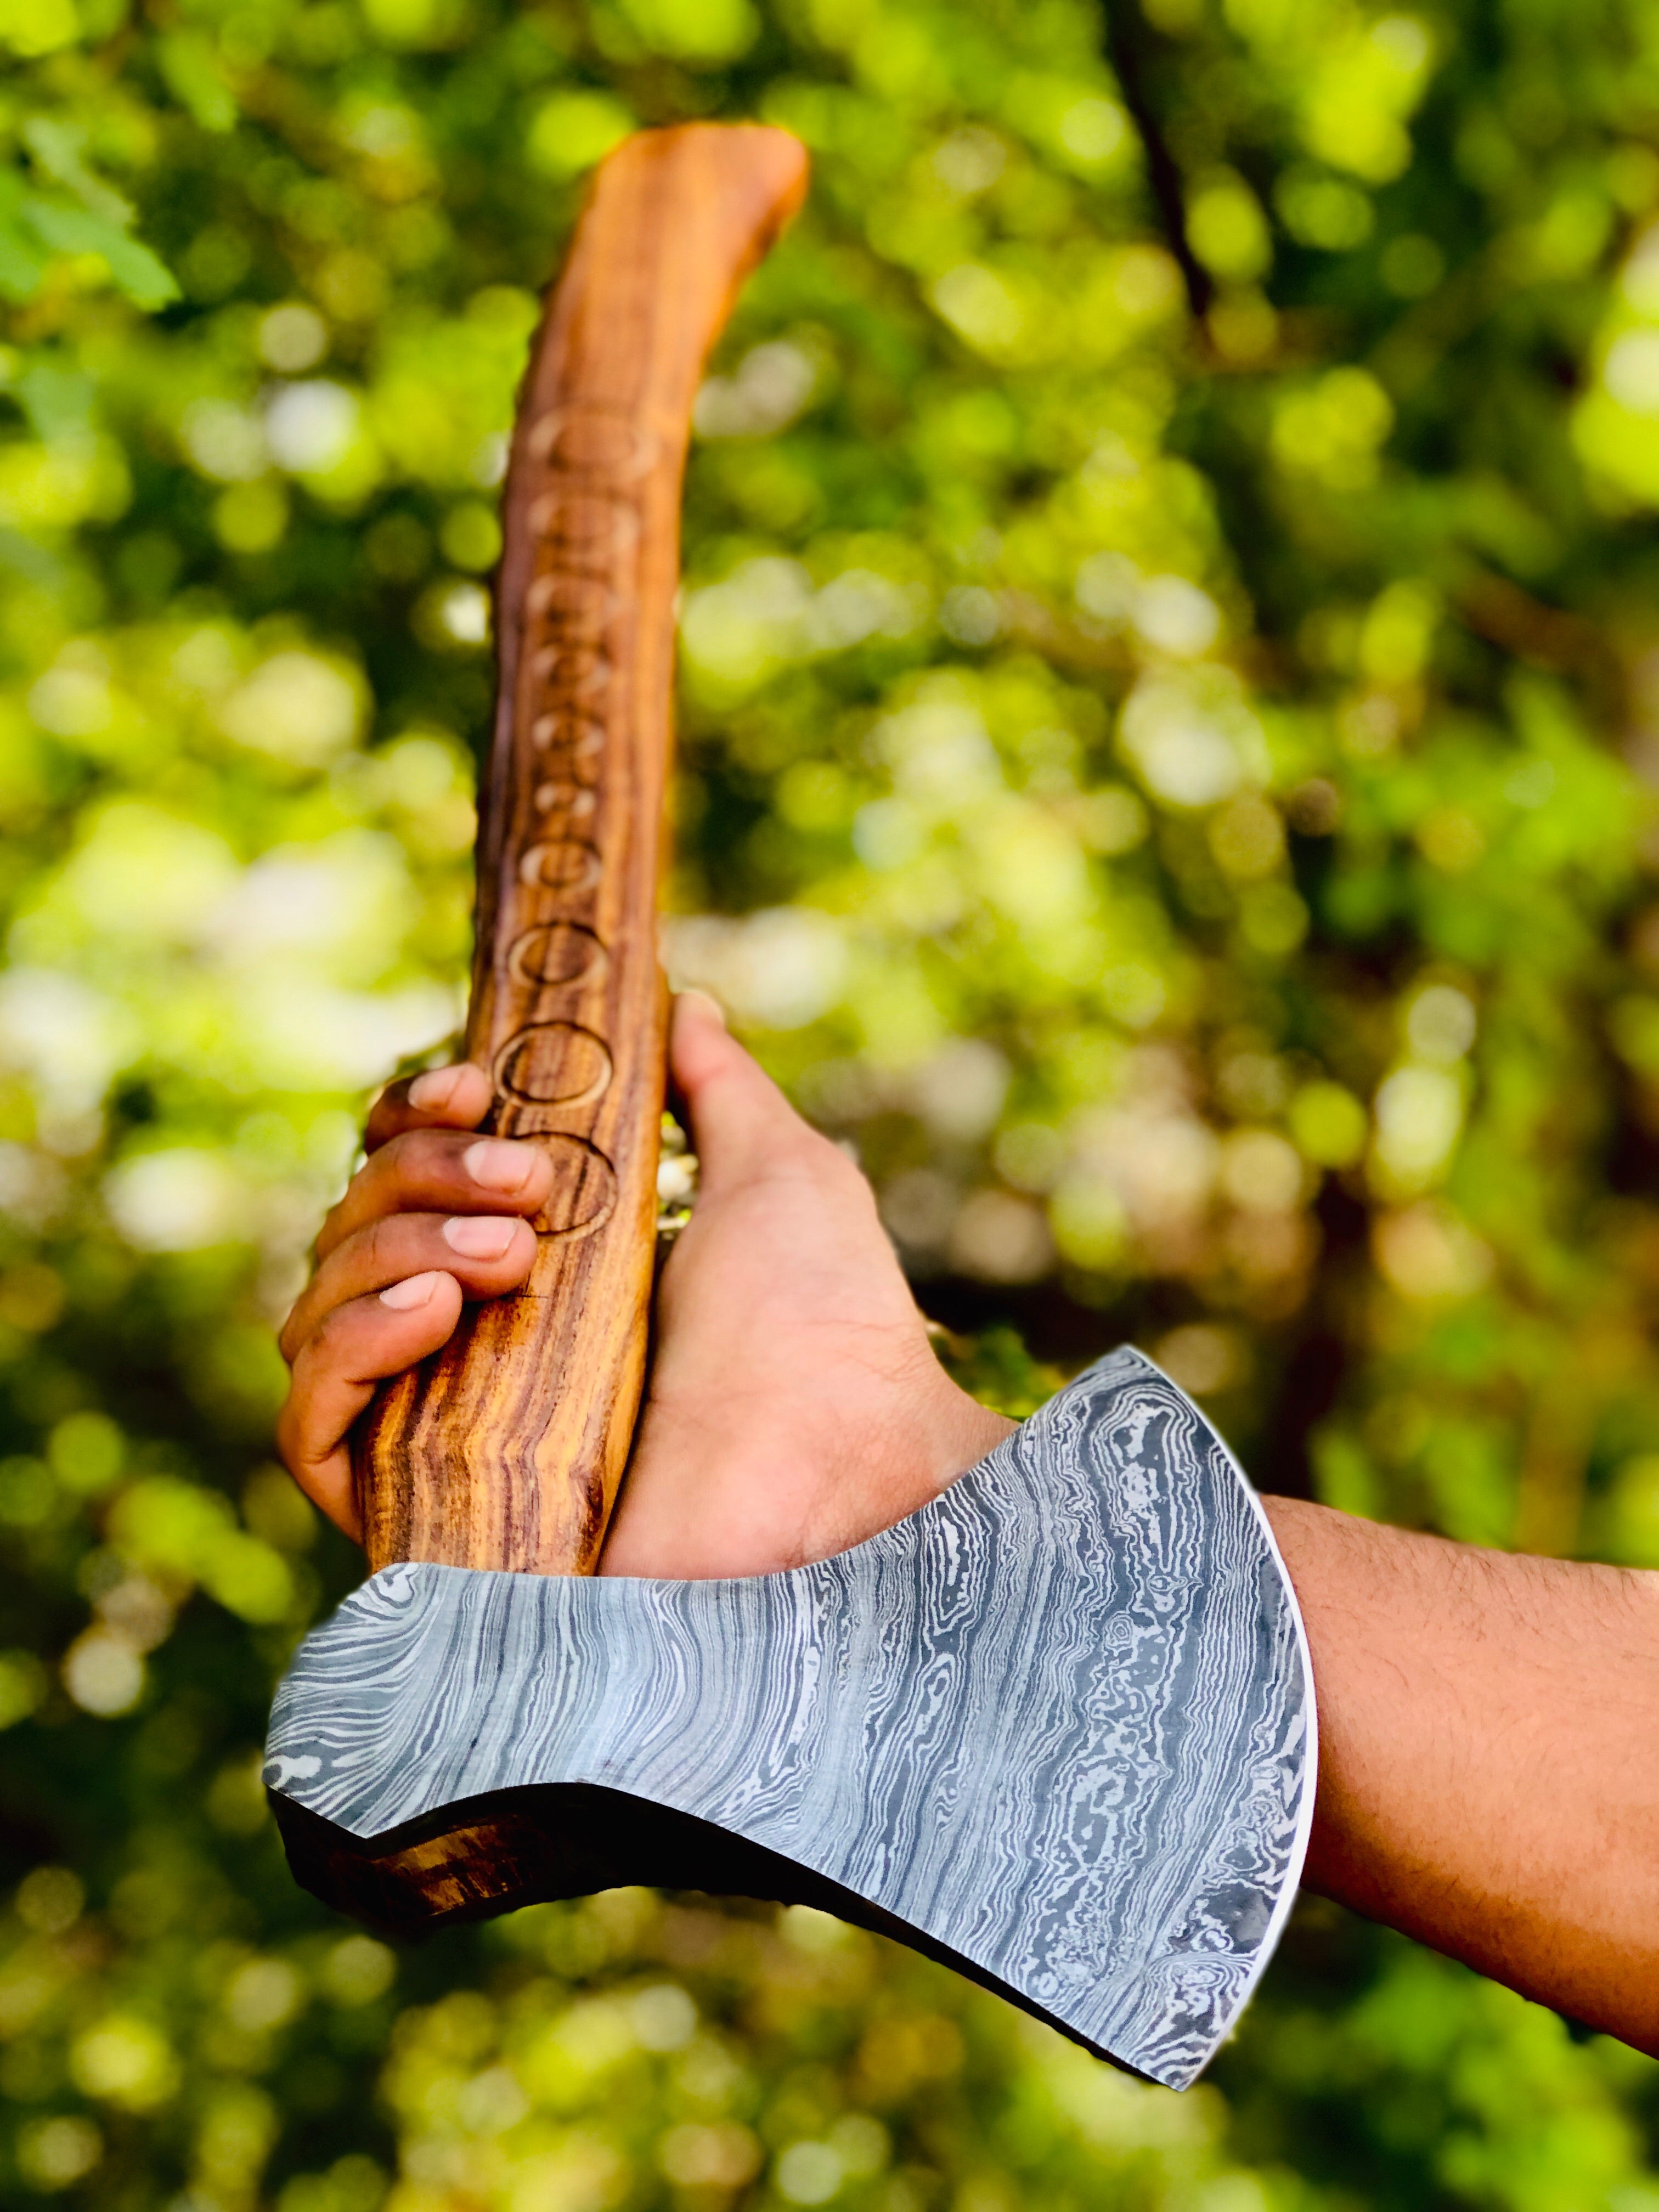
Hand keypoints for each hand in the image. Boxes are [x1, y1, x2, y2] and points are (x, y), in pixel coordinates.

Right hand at [275, 993, 1013, 1573]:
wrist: (838, 1474)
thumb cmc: (825, 1331)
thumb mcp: (779, 1175)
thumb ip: (718, 1089)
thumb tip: (682, 1006)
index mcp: (551, 1268)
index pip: (409, 1179)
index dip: (414, 1121)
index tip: (468, 1086)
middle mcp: (482, 1346)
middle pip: (355, 1228)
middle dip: (419, 1173)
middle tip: (527, 1186)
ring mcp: (443, 1431)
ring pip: (318, 1310)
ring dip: (391, 1246)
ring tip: (505, 1255)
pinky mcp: (420, 1513)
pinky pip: (307, 1425)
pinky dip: (346, 1349)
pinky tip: (430, 1316)